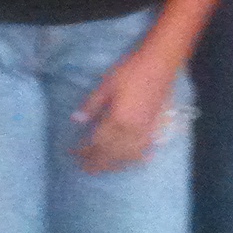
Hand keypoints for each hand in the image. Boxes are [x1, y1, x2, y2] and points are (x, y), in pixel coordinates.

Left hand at [73, 47, 181, 172]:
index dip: (84, 151)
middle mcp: (131, 131)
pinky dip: (133, 160)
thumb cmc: (131, 71)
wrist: (160, 63)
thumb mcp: (107, 84)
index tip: (73, 154)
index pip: (97, 142)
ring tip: (101, 168)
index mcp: (118, 120)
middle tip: (83, 167)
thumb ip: (92, 104)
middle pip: (111, 154)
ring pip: (126, 157)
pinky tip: (128, 162)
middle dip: (96, 163)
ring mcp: (144, 132)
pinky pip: (142, 151)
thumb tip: (76, 120)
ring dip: (112, 165)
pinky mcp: (153, 128)